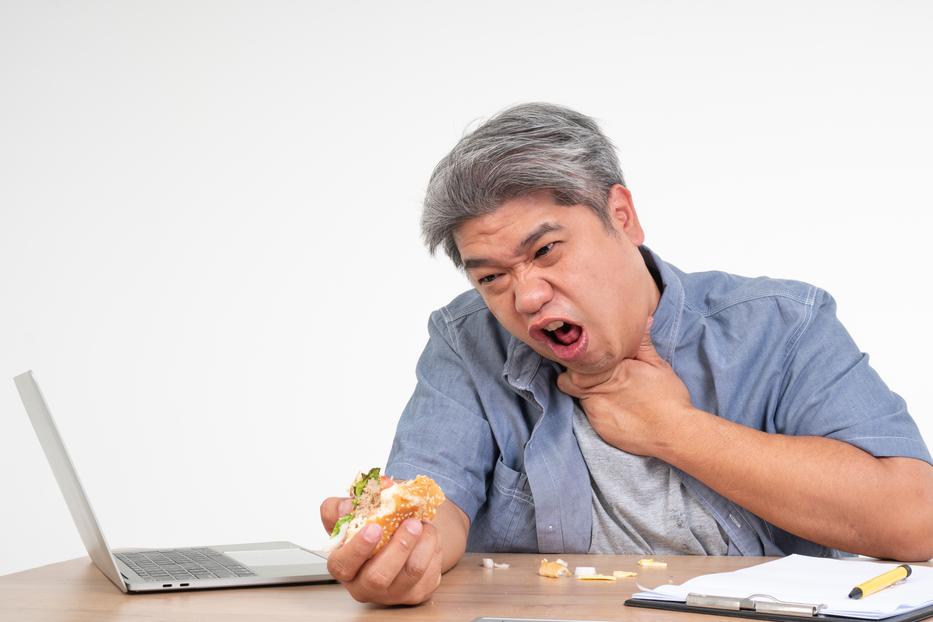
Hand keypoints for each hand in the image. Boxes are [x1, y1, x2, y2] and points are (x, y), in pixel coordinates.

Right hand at [319, 497, 442, 605]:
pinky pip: (430, 573)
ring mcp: (391, 594)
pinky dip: (434, 549)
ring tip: (424, 524)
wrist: (397, 538)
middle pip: (378, 577)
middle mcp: (364, 586)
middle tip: (412, 524)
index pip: (342, 564)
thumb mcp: (354, 513)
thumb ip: (348, 504)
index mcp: (343, 566)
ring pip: (411, 573)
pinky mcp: (416, 594)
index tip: (374, 528)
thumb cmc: (371, 528)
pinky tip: (429, 536)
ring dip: (423, 543)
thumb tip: (359, 499)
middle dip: (399, 547)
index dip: (357, 547)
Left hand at [557, 317, 693, 456]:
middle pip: (569, 380)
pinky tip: (617, 409)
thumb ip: (643, 344)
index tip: (587, 359)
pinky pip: (590, 415)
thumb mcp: (658, 365)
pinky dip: (599, 410)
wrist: (675, 434)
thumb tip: (643, 320)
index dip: (578, 360)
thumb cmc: (669, 398)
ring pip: (579, 398)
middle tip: (593, 375)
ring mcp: (596, 411)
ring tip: (610, 393)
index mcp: (611, 370)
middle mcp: (597, 391)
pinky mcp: (600, 429)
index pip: (575, 362)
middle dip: (577, 376)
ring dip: (589, 393)